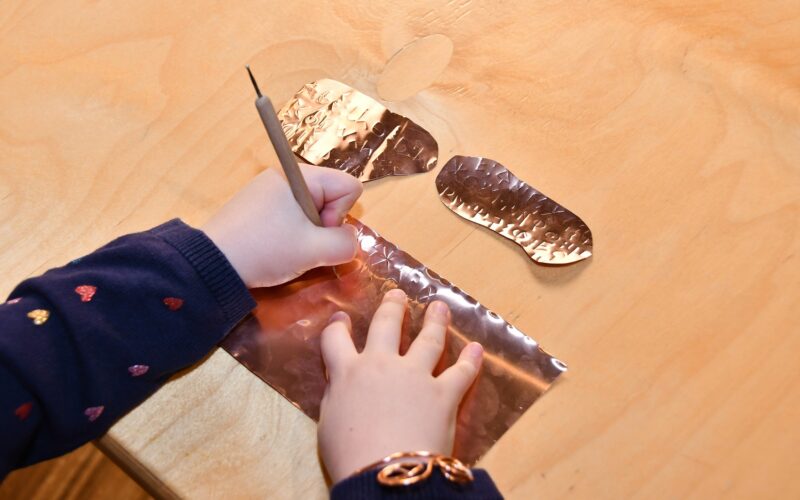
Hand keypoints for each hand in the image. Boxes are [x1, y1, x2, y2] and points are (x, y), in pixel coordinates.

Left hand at [203, 164, 362, 287]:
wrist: (212, 264)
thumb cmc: (265, 250)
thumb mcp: (313, 251)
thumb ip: (345, 244)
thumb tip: (350, 241)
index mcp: (299, 176)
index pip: (348, 186)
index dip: (342, 214)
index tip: (317, 232)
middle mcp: (286, 176)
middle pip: (331, 197)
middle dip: (325, 226)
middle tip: (303, 244)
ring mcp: (269, 191)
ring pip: (312, 210)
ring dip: (309, 234)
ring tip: (287, 250)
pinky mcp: (258, 207)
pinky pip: (292, 216)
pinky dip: (292, 234)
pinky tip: (276, 249)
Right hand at [317, 289, 483, 482]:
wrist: (385, 472)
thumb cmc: (350, 454)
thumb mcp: (329, 423)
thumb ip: (336, 395)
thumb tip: (341, 382)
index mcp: (348, 373)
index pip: (336, 341)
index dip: (338, 328)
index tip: (342, 319)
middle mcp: (381, 365)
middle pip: (386, 326)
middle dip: (392, 307)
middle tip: (398, 295)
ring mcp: (415, 376)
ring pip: (427, 340)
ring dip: (435, 321)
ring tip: (439, 308)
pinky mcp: (444, 393)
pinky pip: (461, 372)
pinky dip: (470, 360)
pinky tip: (476, 349)